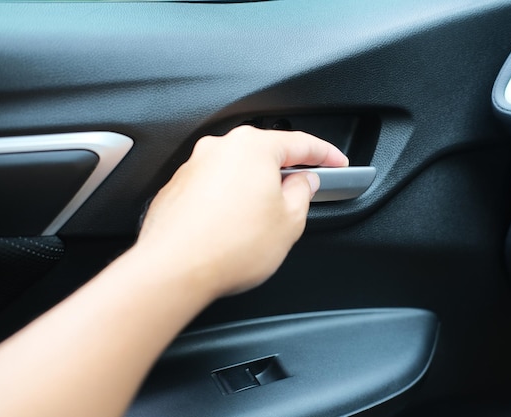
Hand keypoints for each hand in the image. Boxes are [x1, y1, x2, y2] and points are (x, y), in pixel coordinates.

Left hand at [135, 125, 347, 297]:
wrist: (174, 269)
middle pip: (266, 155)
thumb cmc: (228, 246)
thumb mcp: (289, 222)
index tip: (336, 163)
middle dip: (286, 174)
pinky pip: (215, 187)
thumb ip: (303, 193)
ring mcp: (195, 166)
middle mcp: (221, 149)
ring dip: (255, 190)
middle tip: (301, 196)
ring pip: (238, 171)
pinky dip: (230, 201)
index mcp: (253, 147)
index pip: (301, 143)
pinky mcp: (178, 187)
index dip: (325, 155)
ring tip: (264, 223)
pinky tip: (235, 226)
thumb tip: (303, 183)